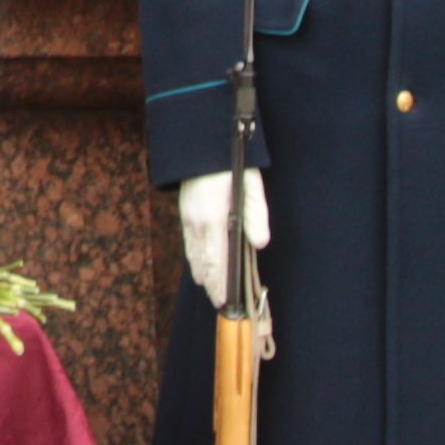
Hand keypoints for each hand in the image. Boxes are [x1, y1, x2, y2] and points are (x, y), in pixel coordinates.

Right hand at [173, 169, 267, 308]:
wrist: (201, 142)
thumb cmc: (231, 162)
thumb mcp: (251, 185)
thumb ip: (256, 216)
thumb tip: (259, 244)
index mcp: (214, 218)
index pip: (216, 261)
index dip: (219, 284)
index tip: (223, 301)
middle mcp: (197, 222)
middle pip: (202, 263)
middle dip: (210, 284)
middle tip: (219, 303)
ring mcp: (187, 218)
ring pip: (192, 254)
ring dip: (202, 272)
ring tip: (210, 288)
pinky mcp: (184, 213)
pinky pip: (188, 243)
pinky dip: (195, 257)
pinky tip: (201, 264)